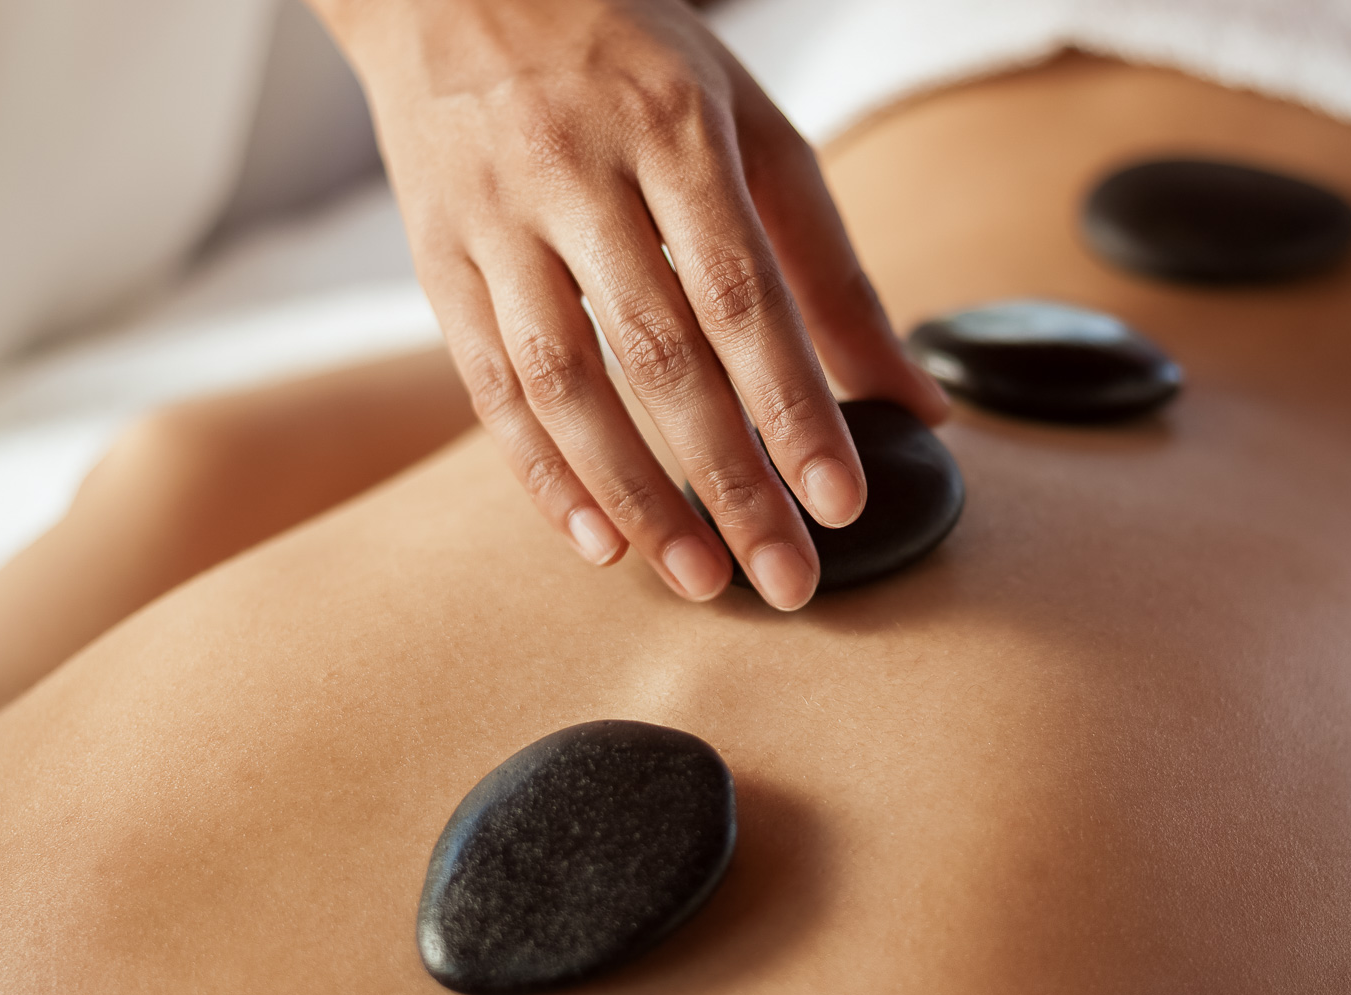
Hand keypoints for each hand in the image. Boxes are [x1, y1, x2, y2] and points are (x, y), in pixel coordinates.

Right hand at [310, 0, 949, 610]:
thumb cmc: (628, 62)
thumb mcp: (748, 129)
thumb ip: (827, 266)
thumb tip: (914, 397)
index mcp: (671, 129)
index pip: (742, 293)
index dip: (794, 406)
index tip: (839, 501)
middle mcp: (576, 172)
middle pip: (659, 354)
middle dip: (730, 479)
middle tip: (786, 575)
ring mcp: (495, 219)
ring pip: (563, 384)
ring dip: (636, 495)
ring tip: (700, 577)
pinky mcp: (436, 259)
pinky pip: (487, 385)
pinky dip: (542, 474)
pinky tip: (599, 540)